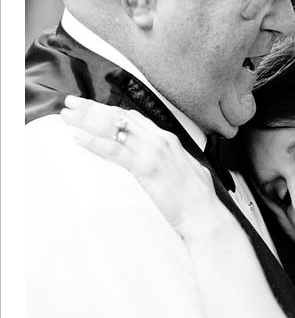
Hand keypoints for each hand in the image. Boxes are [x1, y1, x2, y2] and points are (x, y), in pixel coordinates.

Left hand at [60, 95, 224, 236]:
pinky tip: (78, 138)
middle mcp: (160, 139)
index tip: (91, 107)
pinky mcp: (146, 167)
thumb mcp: (183, 169)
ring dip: (87, 121)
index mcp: (168, 139)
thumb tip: (158, 159)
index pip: (133, 118)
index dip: (110, 110)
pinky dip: (94, 142)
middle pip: (120, 117)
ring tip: (67, 117)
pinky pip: (115, 151)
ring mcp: (153, 151)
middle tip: (71, 103)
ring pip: (114, 129)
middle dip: (93, 108)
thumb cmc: (195, 199)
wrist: (204, 214)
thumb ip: (168, 158)